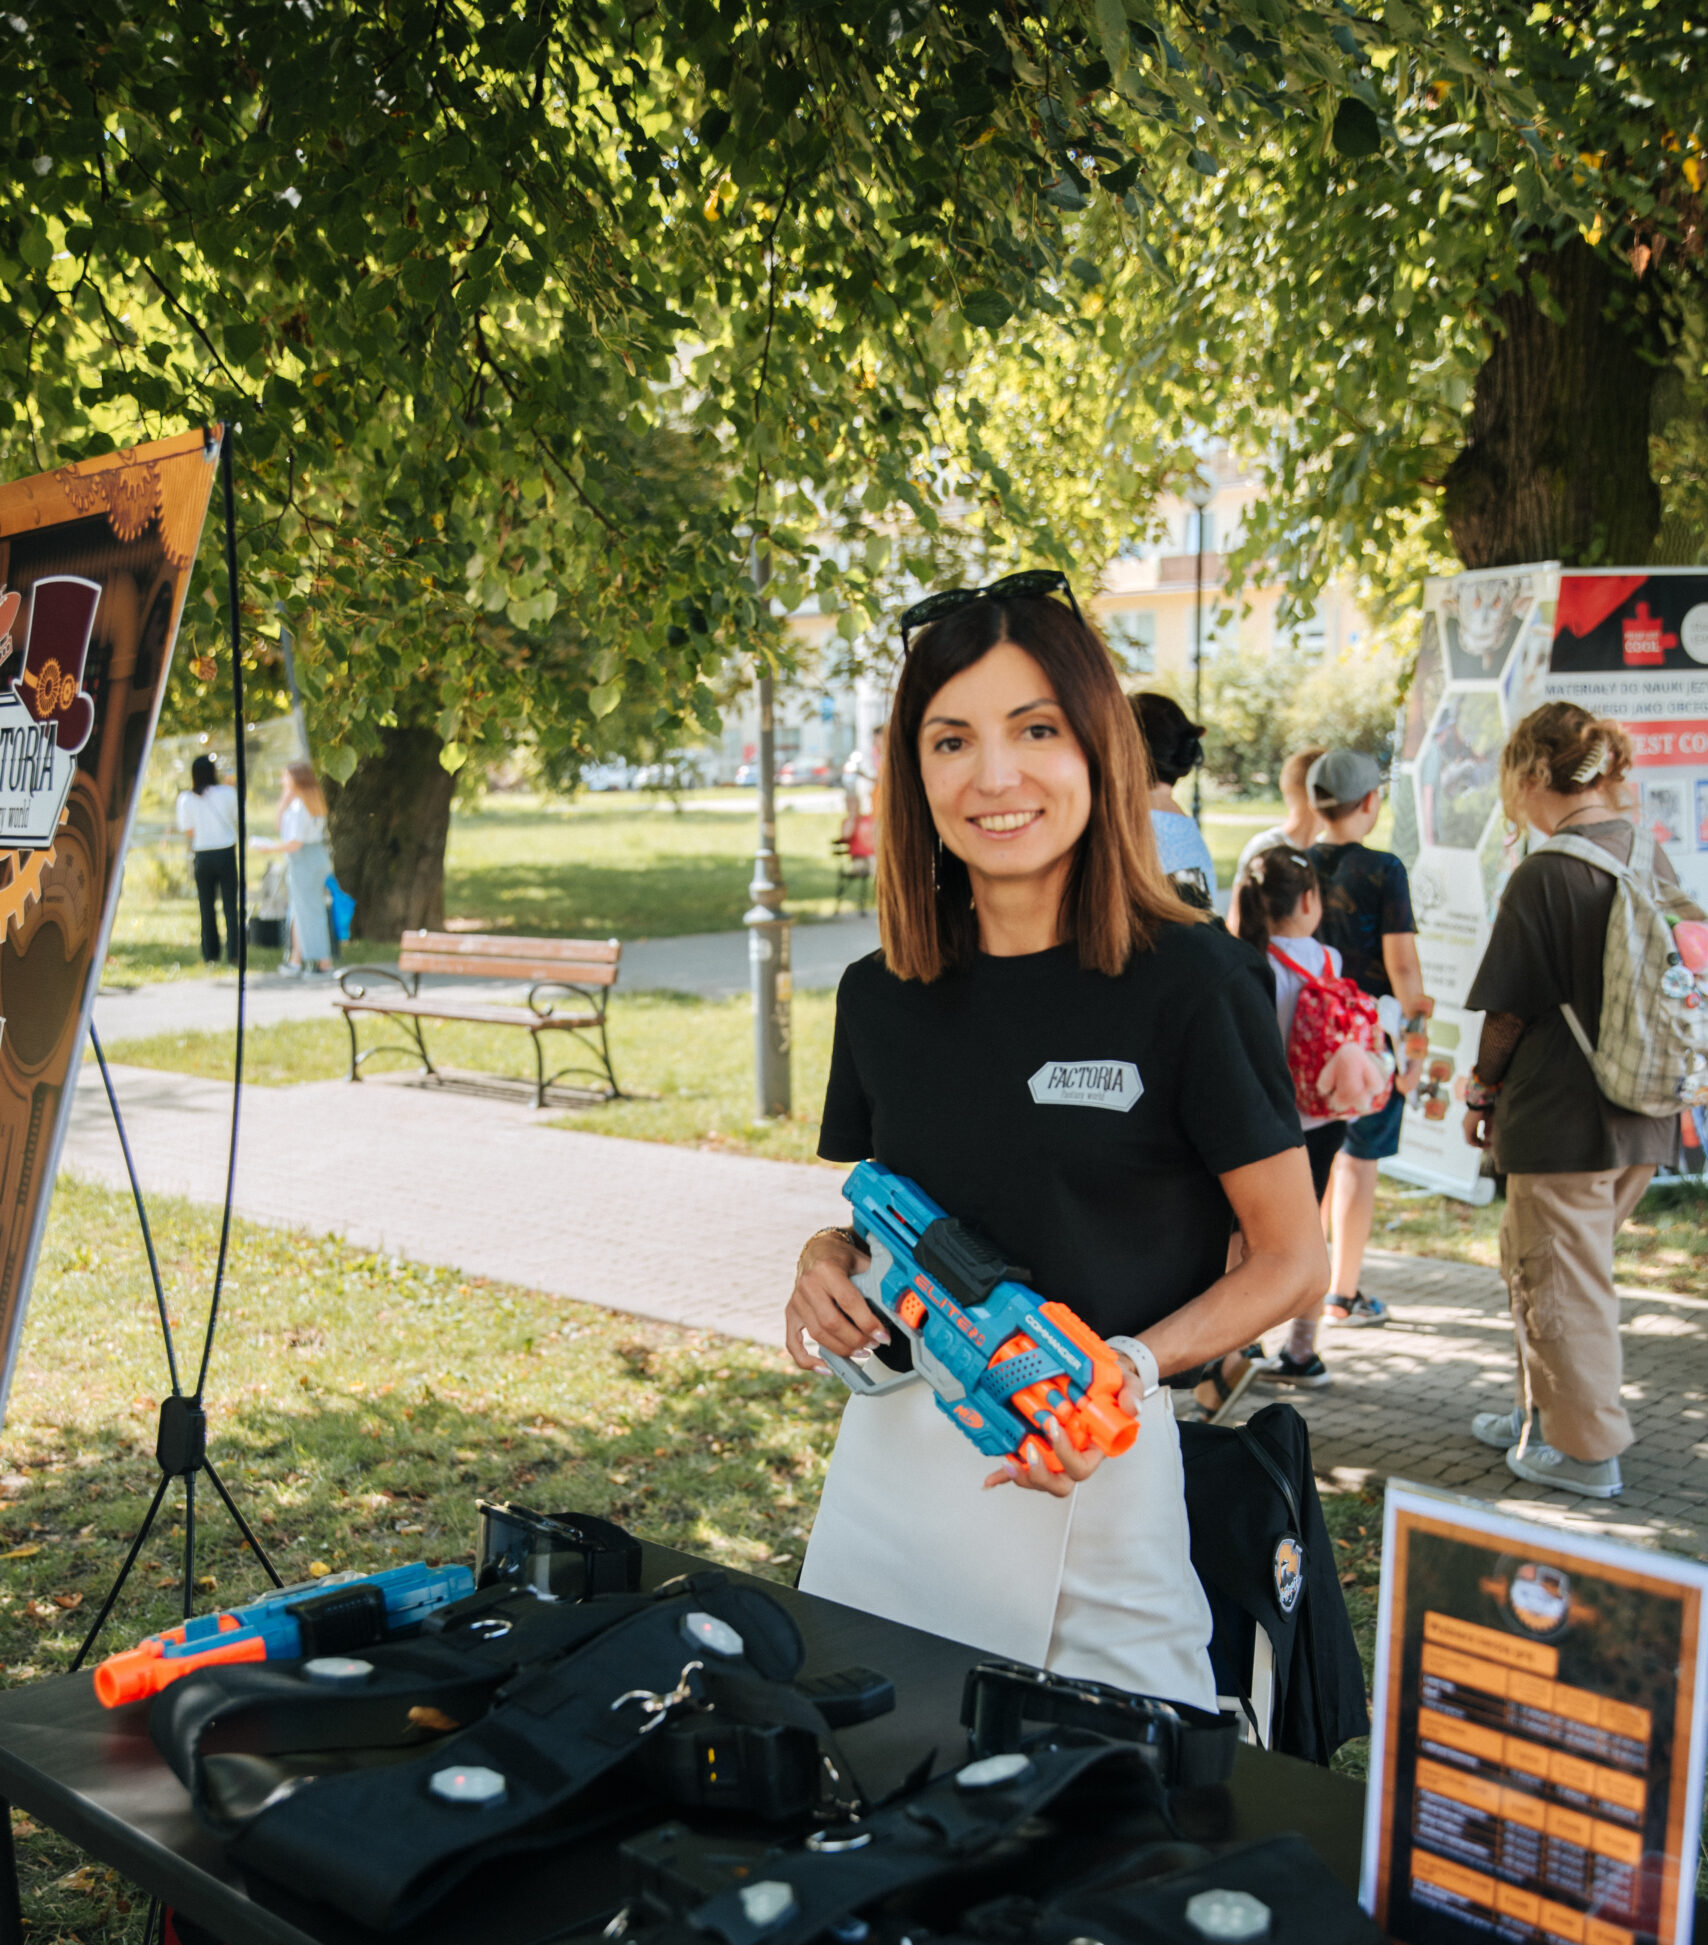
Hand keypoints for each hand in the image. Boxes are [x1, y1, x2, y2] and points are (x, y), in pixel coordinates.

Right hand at [784, 1232, 884, 1373]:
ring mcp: (797, 1301)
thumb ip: (876, 1281)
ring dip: (842, 1349)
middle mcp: (808, 1285)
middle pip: (831, 1322)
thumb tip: (898, 1306)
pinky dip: (807, 1360)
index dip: (868, 1323)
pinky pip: (793, 1342)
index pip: (848, 1302)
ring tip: (862, 1351)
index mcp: (827, 1269)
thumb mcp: (862, 1261)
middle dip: (856, 1339)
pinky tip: (825, 1368)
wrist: (817, 1250)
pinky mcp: (791, 1313)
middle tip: (874, 1345)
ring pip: (817, 1335)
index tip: (883, 1336)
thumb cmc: (842, 1257)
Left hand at [982, 1359, 1139, 1497]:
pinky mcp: (1039, 1447)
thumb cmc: (1113, 1389)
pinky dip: (1004, 1476)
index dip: (1066, 1453)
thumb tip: (1130, 1408)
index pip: (1081, 1466)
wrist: (1101, 1380)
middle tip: (1029, 1449)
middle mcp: (1073, 1456)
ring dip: (1022, 1475)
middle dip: (1041, 1472)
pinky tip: (990, 1480)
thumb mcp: (1128, 1385)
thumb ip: (1130, 1395)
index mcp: (1094, 1449)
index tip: (1053, 1426)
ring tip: (1007, 1460)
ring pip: (1040, 1478)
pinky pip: (1022, 1467)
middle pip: (1059, 1482)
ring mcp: (1055, 1455)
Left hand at [1463, 1106, 1491, 1149]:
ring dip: (1479, 1145)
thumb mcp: (1487, 1120)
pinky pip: (1469, 1141)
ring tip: (1489, 1144)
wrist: (1481, 1102)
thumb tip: (1486, 1136)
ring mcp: (1465, 1128)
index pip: (1472, 1136)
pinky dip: (1476, 1144)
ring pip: (1470, 1141)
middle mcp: (1465, 1126)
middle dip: (1481, 1144)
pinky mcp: (1467, 1129)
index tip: (1489, 1141)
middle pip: (1471, 1139)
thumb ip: (1486, 1129)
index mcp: (1469, 1123)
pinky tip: (1485, 1143)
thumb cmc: (1486, 1109)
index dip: (1480, 1140)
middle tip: (1490, 1144)